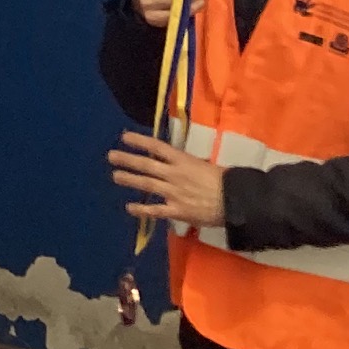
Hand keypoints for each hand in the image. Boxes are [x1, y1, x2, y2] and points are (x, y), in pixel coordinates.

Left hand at [109, 129, 224, 229]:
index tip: (124, 137)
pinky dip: (142, 209)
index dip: (140, 141)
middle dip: (127, 160)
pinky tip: (129, 207)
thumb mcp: (208, 166)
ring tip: (115, 176)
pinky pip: (155, 210)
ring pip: (147, 185)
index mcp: (184, 161)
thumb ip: (192, 165)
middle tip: (111, 156)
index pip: (157, 147)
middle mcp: (174, 175)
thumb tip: (184, 163)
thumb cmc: (226, 181)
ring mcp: (173, 193)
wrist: (236, 202)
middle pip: (147, 165)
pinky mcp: (176, 211)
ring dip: (129, 180)